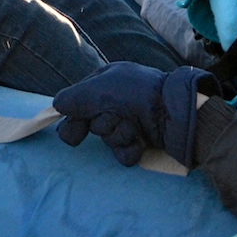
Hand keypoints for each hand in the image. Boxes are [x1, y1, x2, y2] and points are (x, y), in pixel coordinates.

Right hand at [53, 64, 214, 166]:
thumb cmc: (140, 93)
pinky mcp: (144, 141)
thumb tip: (57, 106)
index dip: (74, 118)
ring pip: (108, 139)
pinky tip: (140, 143)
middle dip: (100, 126)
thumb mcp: (102, 88)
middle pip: (92, 123)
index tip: (73, 132)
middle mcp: (120, 101)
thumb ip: (75, 97)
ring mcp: (133, 121)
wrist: (179, 113)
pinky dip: (129, 150)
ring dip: (118, 136)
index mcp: (110, 82)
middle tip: (107, 125)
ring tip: (134, 128)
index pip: (80, 102)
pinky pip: (124, 153)